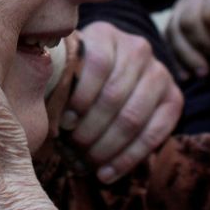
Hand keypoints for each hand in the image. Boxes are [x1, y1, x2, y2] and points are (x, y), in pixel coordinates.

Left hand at [61, 22, 181, 182]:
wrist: (116, 76)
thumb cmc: (76, 78)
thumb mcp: (64, 68)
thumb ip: (53, 78)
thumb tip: (35, 106)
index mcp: (106, 35)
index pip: (97, 64)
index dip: (79, 97)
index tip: (62, 123)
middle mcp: (138, 48)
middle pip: (114, 96)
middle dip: (90, 129)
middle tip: (72, 150)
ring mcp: (160, 72)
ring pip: (133, 117)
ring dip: (106, 146)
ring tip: (86, 163)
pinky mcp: (174, 98)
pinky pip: (154, 133)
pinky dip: (128, 158)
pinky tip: (105, 174)